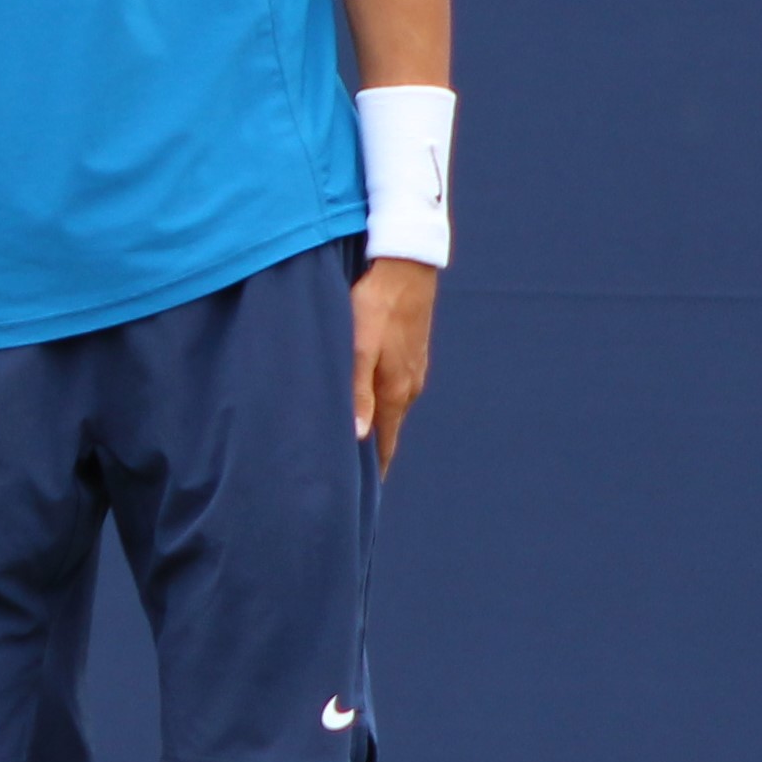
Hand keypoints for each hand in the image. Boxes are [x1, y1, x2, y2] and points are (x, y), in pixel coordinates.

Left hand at [351, 257, 437, 474]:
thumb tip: (357, 436)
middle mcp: (410, 386)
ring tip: (352, 441)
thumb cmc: (375, 303)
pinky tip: (365, 399)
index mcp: (396, 391)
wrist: (406, 264)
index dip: (374, 471)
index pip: (385, 444)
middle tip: (347, 475)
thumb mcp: (358, 347)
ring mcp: (413, 370)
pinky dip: (380, 401)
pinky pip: (394, 387)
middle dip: (370, 452)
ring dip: (375, 424)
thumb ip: (356, 391)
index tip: (360, 497)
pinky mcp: (411, 353)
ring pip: (391, 407)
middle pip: (388, 430)